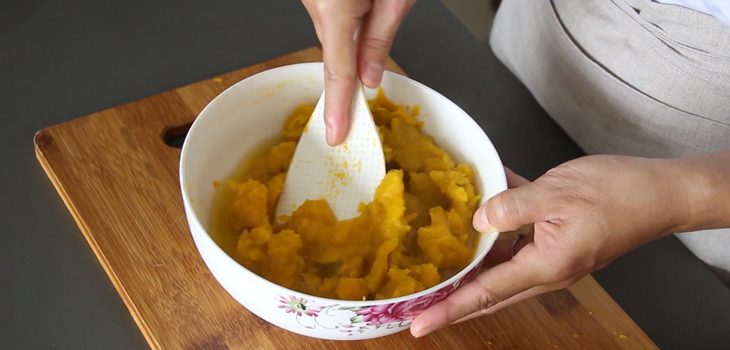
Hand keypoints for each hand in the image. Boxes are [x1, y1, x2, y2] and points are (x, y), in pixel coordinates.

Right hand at [302, 0, 414, 144]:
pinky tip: (363, 10)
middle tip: (367, 87)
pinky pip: (329, 19)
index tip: (336, 134)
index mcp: (334, 8)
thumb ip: (380, 39)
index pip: (337, 72)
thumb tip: (370, 76)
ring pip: (331, 35)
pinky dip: (345, 25)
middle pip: (333, 54)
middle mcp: (316, 3)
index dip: (338, 108)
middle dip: (353, 70)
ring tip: (376, 16)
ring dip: (352, 39)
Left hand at [410, 155, 698, 336]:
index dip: (449, 309)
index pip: (485, 293)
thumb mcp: (557, 194)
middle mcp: (545, 268)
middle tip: (419, 302)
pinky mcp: (556, 236)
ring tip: (440, 248)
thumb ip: (510, 208)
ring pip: (501, 260)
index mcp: (544, 265)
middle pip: (489, 288)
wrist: (659, 191)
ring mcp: (551, 253)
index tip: (420, 324)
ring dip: (474, 254)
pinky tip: (483, 196)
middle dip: (453, 296)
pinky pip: (518, 233)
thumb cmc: (618, 194)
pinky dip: (499, 220)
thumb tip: (478, 220)